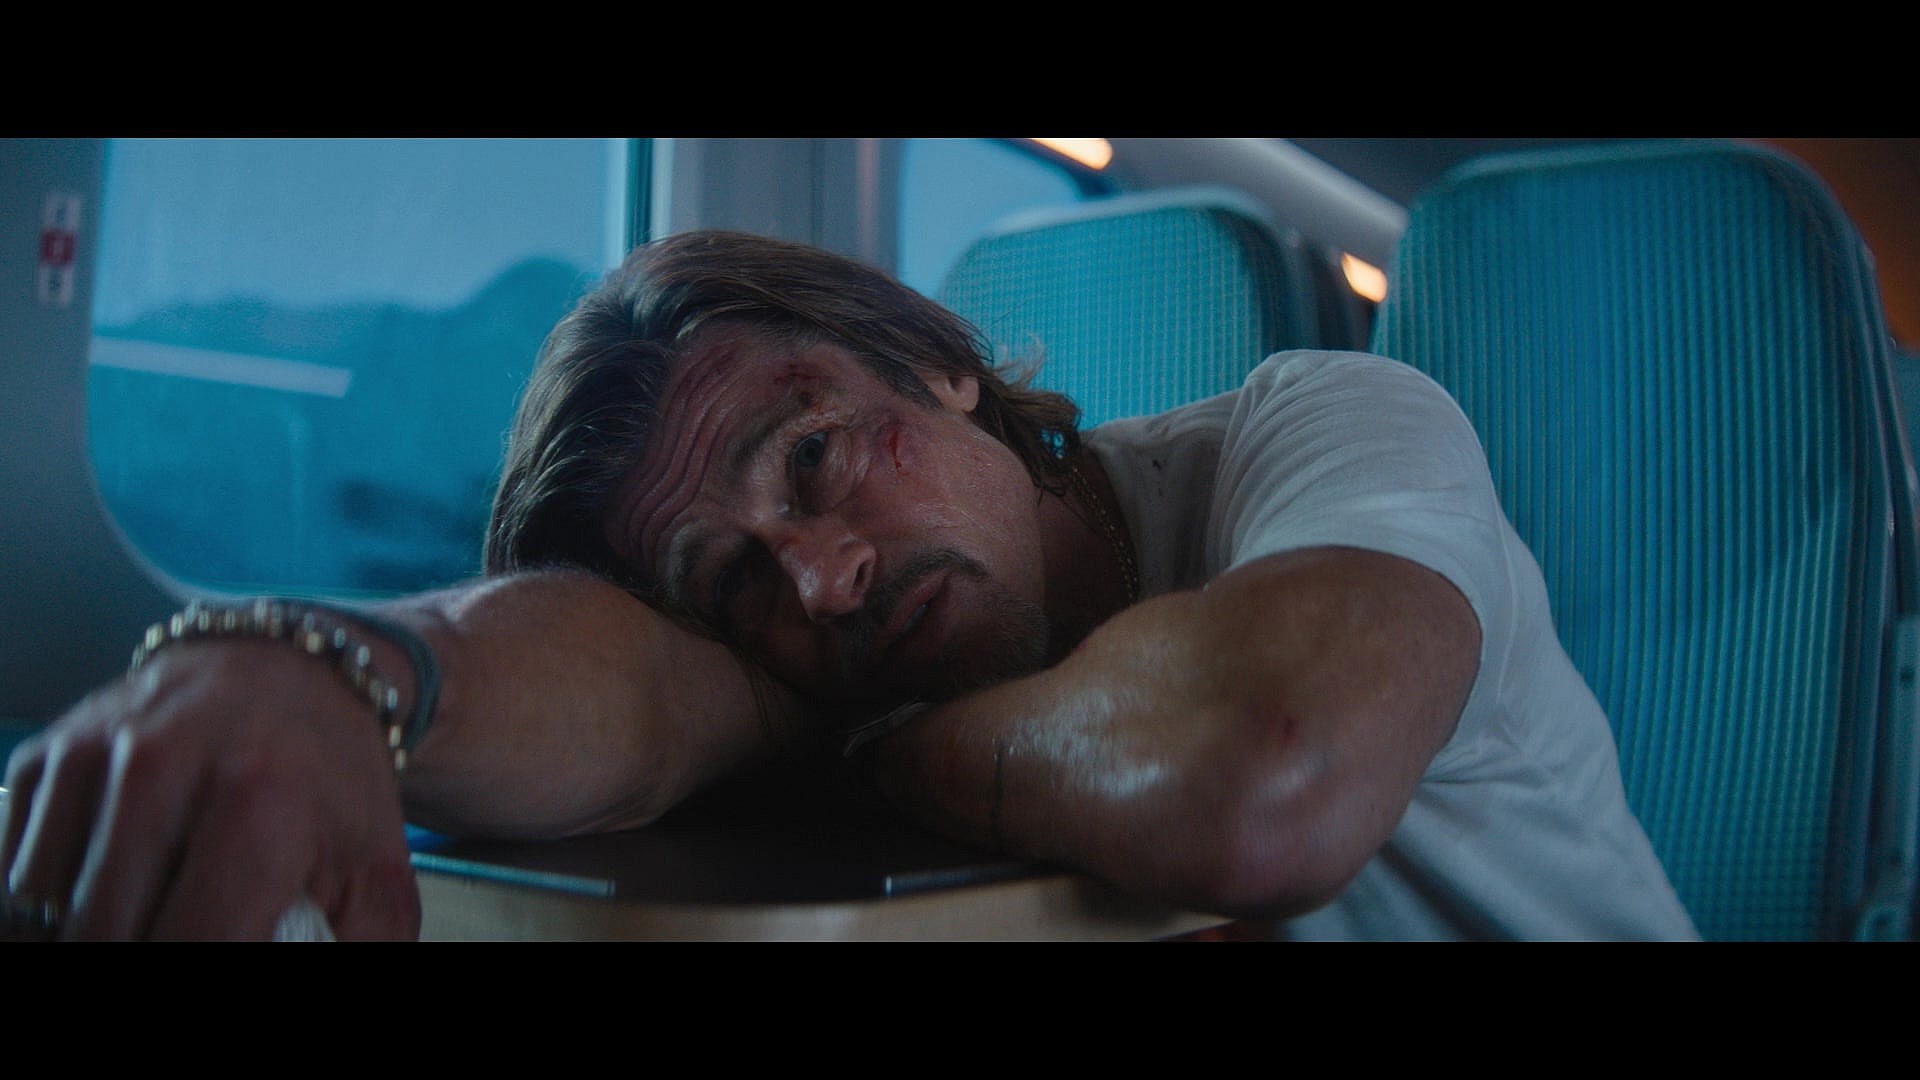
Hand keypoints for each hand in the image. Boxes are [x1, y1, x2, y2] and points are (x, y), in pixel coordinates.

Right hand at [2, 639, 420, 939]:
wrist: (291, 672)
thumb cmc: (331, 786)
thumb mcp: (375, 874)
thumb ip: (354, 949)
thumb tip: (318, 989)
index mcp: (260, 802)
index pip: (197, 941)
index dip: (200, 960)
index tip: (217, 945)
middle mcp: (163, 766)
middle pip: (108, 935)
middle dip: (147, 945)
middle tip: (192, 926)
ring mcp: (94, 756)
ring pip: (45, 914)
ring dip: (94, 930)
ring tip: (155, 913)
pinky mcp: (47, 756)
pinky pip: (17, 877)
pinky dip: (52, 907)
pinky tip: (110, 894)